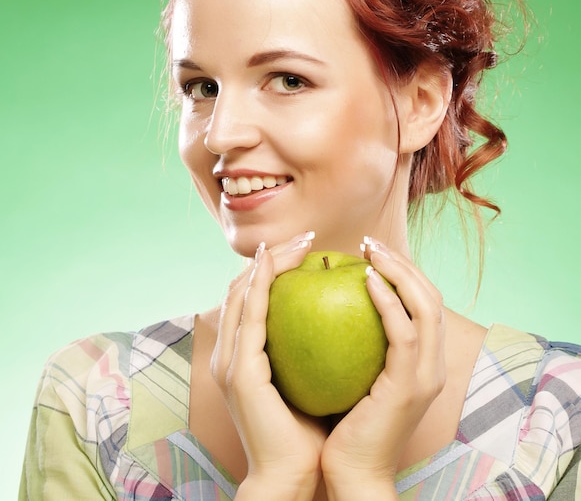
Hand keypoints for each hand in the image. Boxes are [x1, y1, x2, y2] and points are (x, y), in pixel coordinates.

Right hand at [211, 232, 326, 499]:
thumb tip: (340, 323)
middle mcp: (230, 353)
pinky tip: (276, 265)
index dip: (273, 270)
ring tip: (296, 243)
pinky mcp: (239, 369)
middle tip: (305, 237)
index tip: (305, 251)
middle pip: (242, 289)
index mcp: (244, 357)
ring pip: (240, 294)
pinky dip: (259, 285)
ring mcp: (230, 360)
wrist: (290, 474)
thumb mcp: (308, 382)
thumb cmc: (305, 433)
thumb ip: (311, 353)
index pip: (253, 300)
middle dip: (270, 257)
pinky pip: (249, 315)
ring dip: (266, 263)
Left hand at [321, 238, 445, 499]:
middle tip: (369, 242)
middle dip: (403, 263)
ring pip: (427, 306)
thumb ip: (360, 344)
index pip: (423, 303)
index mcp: (423, 362)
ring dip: (399, 271)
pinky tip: (365, 280)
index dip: (402, 271)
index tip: (371, 253)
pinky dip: (389, 302)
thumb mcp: (359, 375)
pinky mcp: (410, 386)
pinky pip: (404, 333)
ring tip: (369, 251)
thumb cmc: (347, 424)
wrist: (353, 474)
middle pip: (431, 296)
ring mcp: (426, 376)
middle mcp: (433, 365)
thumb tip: (334, 305)